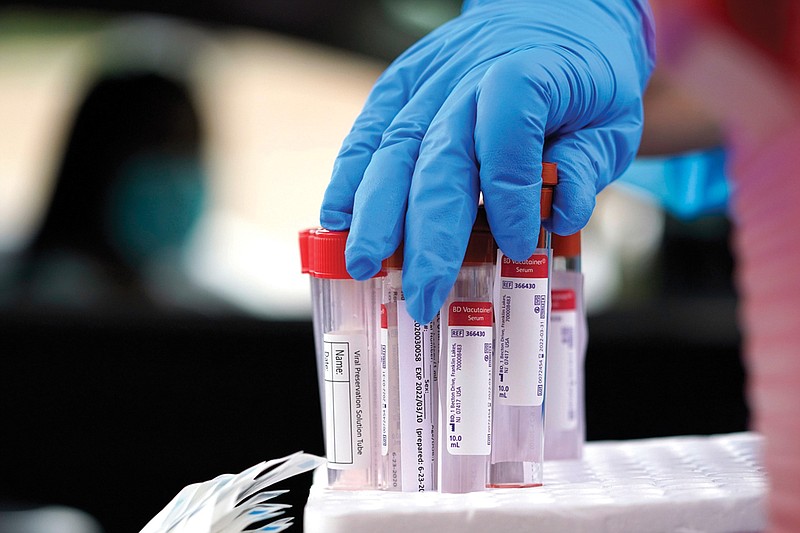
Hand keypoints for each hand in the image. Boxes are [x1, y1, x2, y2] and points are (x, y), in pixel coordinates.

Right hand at [321, 0, 654, 323]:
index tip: (518, 243)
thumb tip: (558, 214)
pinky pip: (369, 129)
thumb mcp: (612, 120)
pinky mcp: (401, 82)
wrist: (553, 18)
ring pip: (394, 146)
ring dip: (375, 211)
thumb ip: (586, 165)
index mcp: (530, 72)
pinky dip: (349, 175)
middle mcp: (470, 73)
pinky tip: (337, 217)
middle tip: (422, 293)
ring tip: (364, 264)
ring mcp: (428, 77)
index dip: (509, 193)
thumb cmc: (583, 80)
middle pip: (440, 154)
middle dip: (427, 233)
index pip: (507, 131)